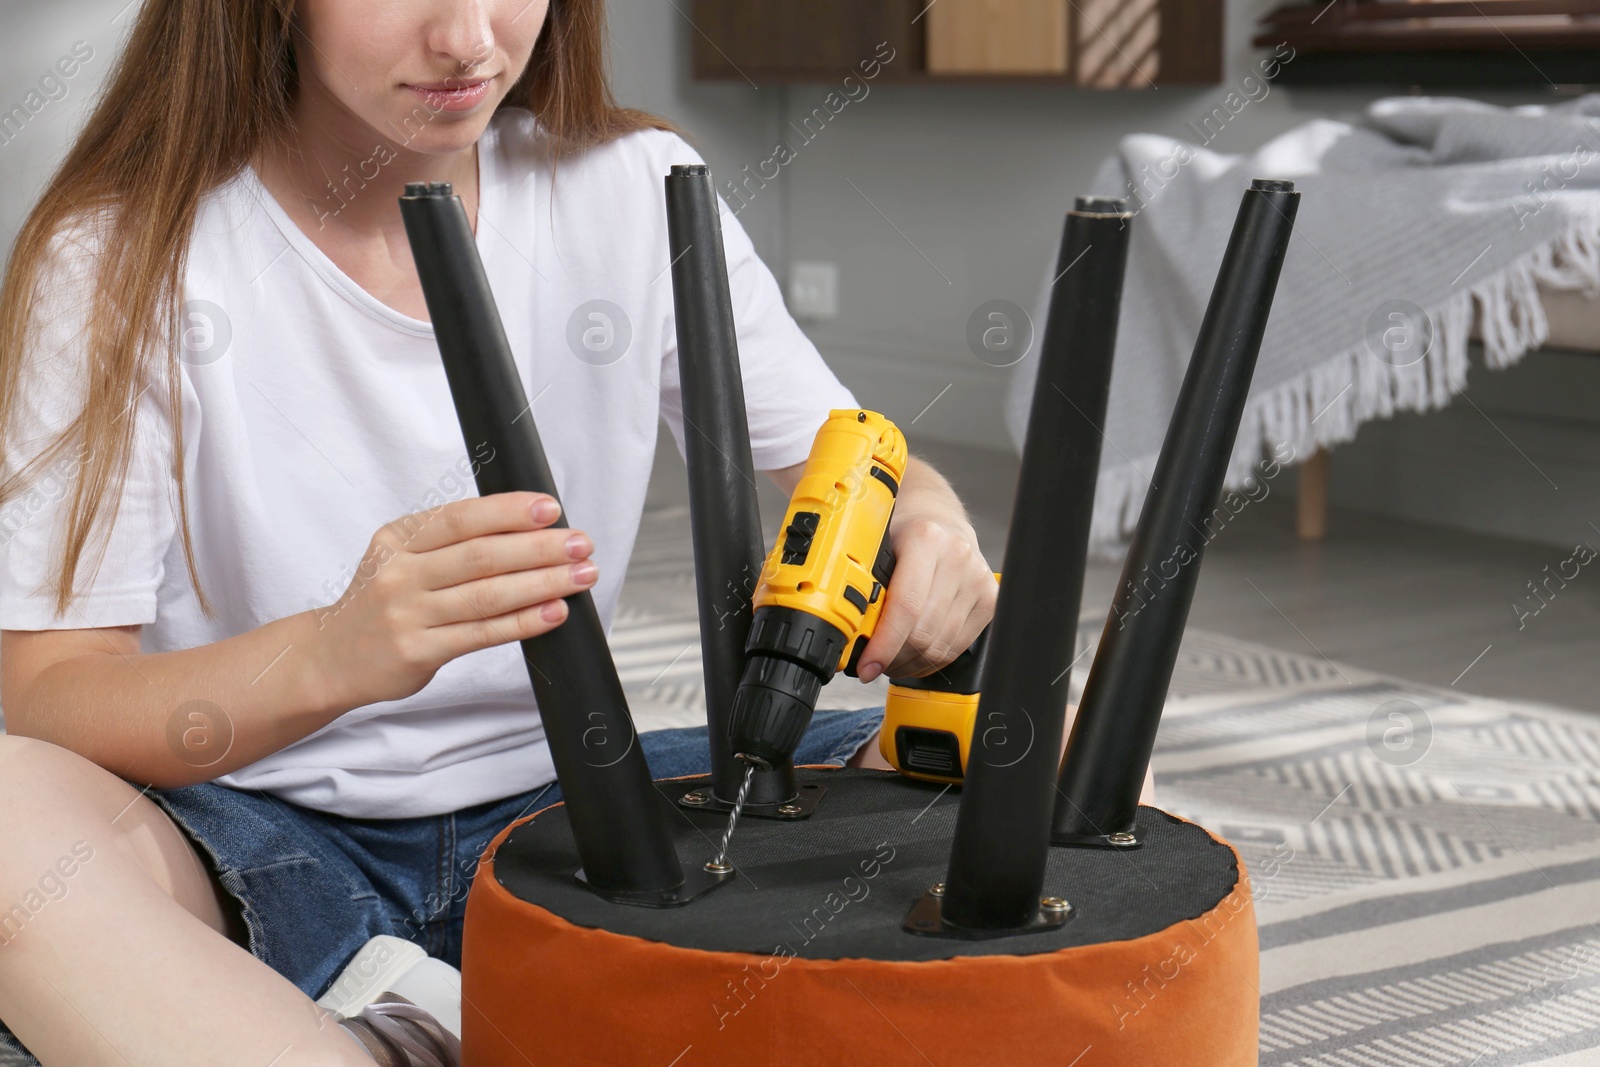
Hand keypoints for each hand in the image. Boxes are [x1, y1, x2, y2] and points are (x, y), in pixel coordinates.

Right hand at [308, 491, 598, 708]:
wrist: (331, 658)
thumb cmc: (382, 603)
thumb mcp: (401, 559)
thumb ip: (451, 544)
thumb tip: (528, 529)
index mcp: (398, 539)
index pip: (460, 517)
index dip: (508, 511)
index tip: (550, 509)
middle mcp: (399, 573)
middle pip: (480, 555)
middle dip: (539, 547)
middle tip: (580, 543)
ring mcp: (406, 614)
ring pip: (486, 595)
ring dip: (542, 583)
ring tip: (580, 576)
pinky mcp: (418, 651)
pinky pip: (481, 633)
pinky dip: (523, 622)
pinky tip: (553, 612)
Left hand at [855, 516, 996, 682]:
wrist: (938, 516)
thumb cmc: (904, 531)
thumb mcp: (876, 545)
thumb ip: (865, 583)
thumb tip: (852, 633)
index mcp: (925, 539)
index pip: (906, 607)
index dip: (884, 645)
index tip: (866, 666)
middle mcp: (957, 557)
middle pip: (923, 633)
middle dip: (893, 658)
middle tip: (873, 663)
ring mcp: (978, 580)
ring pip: (940, 646)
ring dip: (910, 663)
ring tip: (891, 660)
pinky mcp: (990, 600)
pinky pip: (957, 647)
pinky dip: (931, 660)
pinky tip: (914, 655)